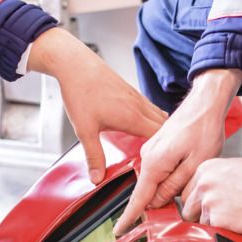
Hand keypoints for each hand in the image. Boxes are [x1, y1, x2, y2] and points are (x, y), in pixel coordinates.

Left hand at [28, 28, 165, 183]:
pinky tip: (143, 125)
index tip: (164, 165)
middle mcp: (139, 106)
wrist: (74, 63)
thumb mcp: (85, 130)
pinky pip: (150, 108)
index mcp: (132, 118)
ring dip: (162, 130)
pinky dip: (153, 118)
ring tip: (159, 146)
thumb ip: (94, 156)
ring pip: (159, 115)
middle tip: (166, 159)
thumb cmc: (80, 92)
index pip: (160, 138)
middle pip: (164, 127)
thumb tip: (97, 178)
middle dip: (167, 143)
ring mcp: (136, 97)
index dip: (165, 152)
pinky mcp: (130, 91)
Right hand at [113, 69, 241, 235]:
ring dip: (172, 185)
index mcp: (155, 163)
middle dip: (164, 200)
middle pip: (150, 191)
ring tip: (193, 170)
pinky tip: (188, 166)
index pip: (140, 197)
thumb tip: (159, 201)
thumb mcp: (195, 164)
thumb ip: (175, 186)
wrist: (205, 103)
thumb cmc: (204, 129)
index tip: (120, 230)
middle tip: (187, 191)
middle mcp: (148, 157)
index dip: (130, 216)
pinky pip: (160, 170)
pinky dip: (172, 175)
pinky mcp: (157, 148)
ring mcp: (151, 151)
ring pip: (157, 180)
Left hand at [180, 157, 241, 235]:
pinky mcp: (216, 219)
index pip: (188, 190)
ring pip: (199, 221)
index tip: (205, 206)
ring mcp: (208, 202)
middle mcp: (204, 184)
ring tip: (232, 218)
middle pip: (188, 207)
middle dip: (200, 214)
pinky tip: (236, 224)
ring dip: (213, 224)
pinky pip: (211, 231)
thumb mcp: (237, 167)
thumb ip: (218, 177)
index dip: (197, 201)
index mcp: (207, 169)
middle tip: (218, 215)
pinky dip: (222, 231)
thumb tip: (214, 187)